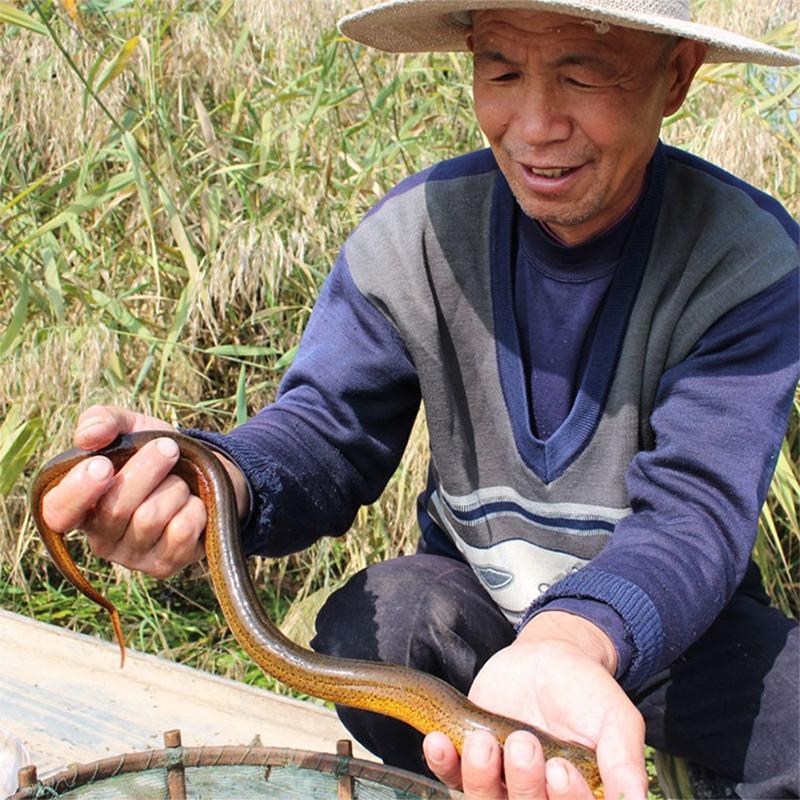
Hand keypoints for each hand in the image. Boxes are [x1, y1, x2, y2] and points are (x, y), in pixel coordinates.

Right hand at [40, 405, 248, 577]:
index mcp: (81, 504)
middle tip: (168, 448)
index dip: (78, 492)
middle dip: (148, 469)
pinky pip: (181, 531)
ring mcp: (131, 556)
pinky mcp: (163, 566)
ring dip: (174, 488)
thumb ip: (103, 420)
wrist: (205, 473)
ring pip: (151, 518)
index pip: (58, 512)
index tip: (104, 465)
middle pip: (116, 508)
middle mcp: (100, 537)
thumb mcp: (130, 427)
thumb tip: (89, 436)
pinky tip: (192, 504)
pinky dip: (193, 508)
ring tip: (179, 482)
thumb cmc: (155, 451)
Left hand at [423, 611, 647, 799]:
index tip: (560, 768)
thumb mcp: (615, 719)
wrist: (546, 655)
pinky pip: (451, 777)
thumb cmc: (585, 689)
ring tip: (483, 739)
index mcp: (577, 796)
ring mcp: (502, 781)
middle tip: (524, 743)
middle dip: (524, 785)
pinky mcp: (469, 759)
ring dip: (479, 776)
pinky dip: (443, 764)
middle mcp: (539, 796)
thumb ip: (623, 761)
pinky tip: (438, 743)